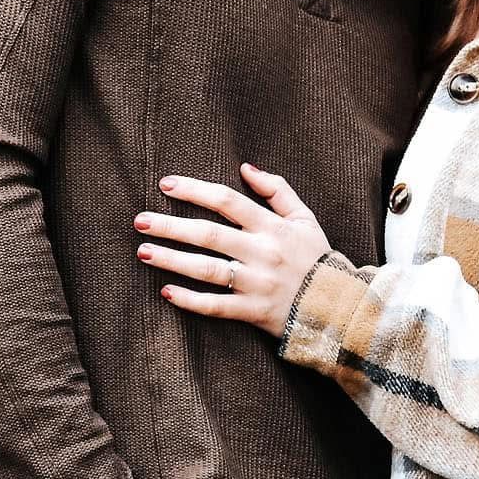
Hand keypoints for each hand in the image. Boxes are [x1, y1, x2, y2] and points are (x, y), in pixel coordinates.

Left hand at [135, 163, 330, 337]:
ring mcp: (257, 283)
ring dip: (173, 260)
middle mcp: (262, 252)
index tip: (166, 185)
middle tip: (140, 221)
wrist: (338, 306)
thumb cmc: (316, 259)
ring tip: (144, 252)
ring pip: (208, 269)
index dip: (195, 190)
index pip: (227, 201)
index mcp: (272, 226)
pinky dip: (191, 300)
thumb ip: (277, 190)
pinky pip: (217, 307)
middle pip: (209, 234)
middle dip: (171, 226)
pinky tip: (166, 292)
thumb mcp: (305, 218)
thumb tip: (246, 167)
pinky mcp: (254, 312)